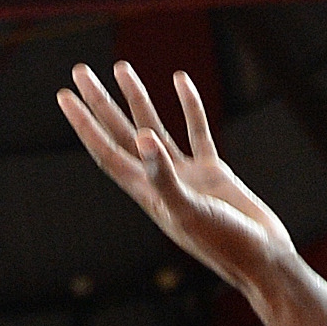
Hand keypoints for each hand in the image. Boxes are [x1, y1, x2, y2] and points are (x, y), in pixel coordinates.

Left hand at [59, 62, 292, 291]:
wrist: (262, 258)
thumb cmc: (222, 243)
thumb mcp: (187, 210)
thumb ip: (163, 175)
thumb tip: (143, 136)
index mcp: (146, 193)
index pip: (106, 151)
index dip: (84, 124)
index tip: (64, 96)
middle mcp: (159, 181)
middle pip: (121, 134)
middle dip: (101, 104)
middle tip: (80, 72)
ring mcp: (185, 175)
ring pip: (154, 127)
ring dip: (137, 99)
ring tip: (121, 67)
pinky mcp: (212, 172)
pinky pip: (196, 131)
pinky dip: (189, 106)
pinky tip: (180, 80)